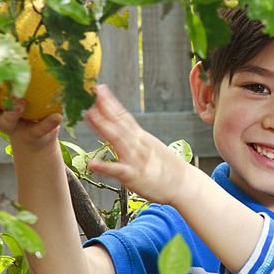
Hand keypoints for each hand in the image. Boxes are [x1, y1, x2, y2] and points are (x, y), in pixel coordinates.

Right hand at [0, 78, 61, 150]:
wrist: (37, 137)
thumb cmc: (28, 105)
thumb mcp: (22, 88)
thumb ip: (20, 73)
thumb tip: (29, 40)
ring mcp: (13, 127)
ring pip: (8, 121)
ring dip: (13, 111)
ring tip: (20, 103)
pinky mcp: (30, 136)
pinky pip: (38, 130)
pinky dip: (48, 124)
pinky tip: (57, 116)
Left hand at [86, 84, 192, 205]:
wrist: (183, 184)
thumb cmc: (165, 168)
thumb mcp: (149, 147)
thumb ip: (133, 138)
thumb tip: (120, 129)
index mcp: (140, 137)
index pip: (124, 116)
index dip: (111, 102)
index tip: (99, 89)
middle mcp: (138, 145)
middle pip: (119, 123)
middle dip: (105, 108)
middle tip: (92, 94)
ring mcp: (135, 159)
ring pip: (118, 140)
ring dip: (104, 127)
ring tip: (90, 116)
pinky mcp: (134, 176)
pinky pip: (118, 170)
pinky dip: (106, 167)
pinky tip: (93, 164)